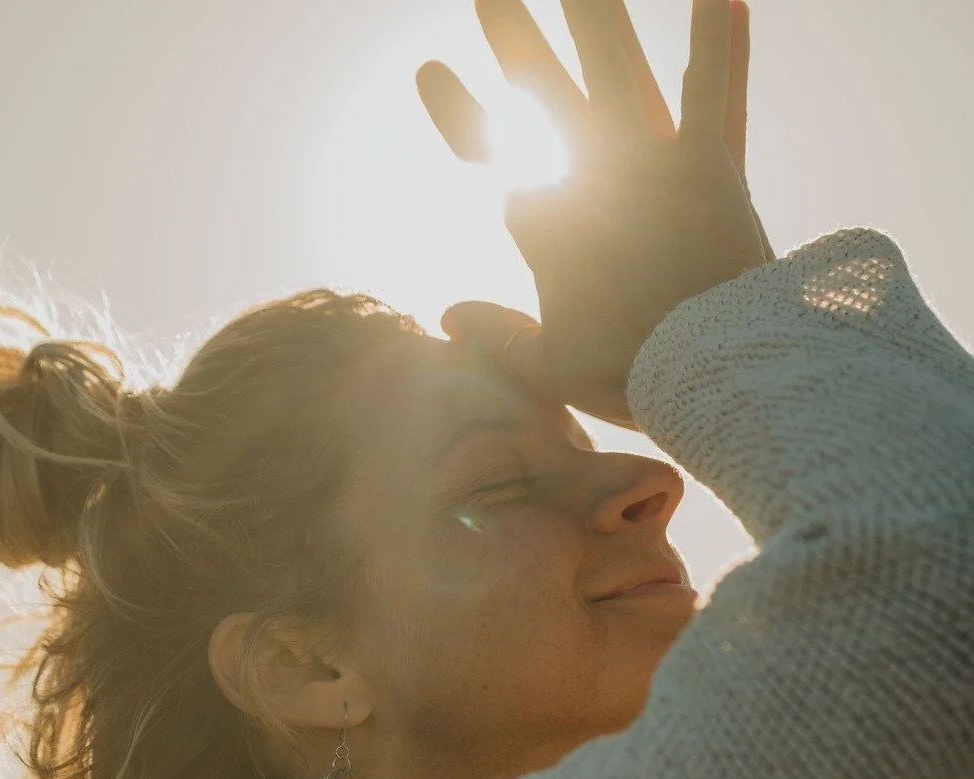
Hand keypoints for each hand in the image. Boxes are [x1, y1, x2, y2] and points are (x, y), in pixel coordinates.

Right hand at [417, 0, 773, 428]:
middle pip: (542, 91)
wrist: (707, 370)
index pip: (491, 152)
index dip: (460, 112)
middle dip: (516, 39)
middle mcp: (590, 176)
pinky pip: (714, 93)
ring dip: (595, 13)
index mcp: (545, 223)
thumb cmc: (626, 372)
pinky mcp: (710, 165)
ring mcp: (649, 163)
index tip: (430, 70)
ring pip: (615, 67)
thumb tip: (446, 317)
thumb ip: (498, 336)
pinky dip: (719, 42)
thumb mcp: (548, 366)